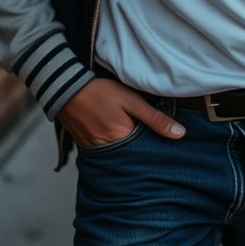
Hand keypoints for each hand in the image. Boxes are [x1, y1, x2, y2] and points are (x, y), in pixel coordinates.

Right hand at [57, 77, 184, 147]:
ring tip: (135, 139)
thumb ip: (155, 118)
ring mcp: (95, 152)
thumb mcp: (132, 100)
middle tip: (151, 141)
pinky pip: (106, 154)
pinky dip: (114, 148)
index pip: (147, 153)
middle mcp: (108, 152)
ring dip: (128, 150)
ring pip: (120, 156)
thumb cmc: (100, 91)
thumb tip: (180, 134)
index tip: (167, 144)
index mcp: (122, 141)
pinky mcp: (86, 147)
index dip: (157, 148)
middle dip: (143, 152)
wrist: (64, 88)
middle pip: (133, 158)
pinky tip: (118, 138)